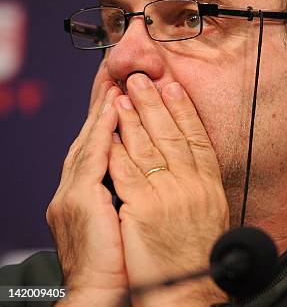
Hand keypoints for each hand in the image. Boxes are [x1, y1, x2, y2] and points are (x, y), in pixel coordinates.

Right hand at [46, 74, 126, 305]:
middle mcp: (76, 188)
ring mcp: (74, 193)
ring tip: (116, 81)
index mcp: (86, 193)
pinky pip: (94, 158)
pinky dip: (103, 132)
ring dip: (103, 110)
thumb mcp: (123, 219)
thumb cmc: (118, 263)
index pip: (100, 144)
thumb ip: (126, 191)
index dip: (108, 115)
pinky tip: (113, 111)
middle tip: (114, 72)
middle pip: (91, 136)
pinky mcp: (80, 201)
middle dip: (102, 103)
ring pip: (91, 141)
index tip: (120, 89)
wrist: (103, 295)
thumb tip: (144, 170)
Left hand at [108, 73, 229, 306]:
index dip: (184, 111)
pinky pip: (128, 173)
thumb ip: (201, 187)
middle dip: (155, 104)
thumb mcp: (212, 216)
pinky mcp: (144, 211)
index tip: (174, 88)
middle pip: (173, 135)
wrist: (189, 294)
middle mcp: (193, 186)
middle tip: (142, 80)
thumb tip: (193, 165)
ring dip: (133, 120)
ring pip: (149, 148)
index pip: (197, 140)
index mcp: (210, 186)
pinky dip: (118, 150)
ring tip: (122, 97)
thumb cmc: (199, 259)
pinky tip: (110, 134)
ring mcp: (169, 196)